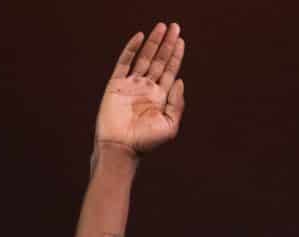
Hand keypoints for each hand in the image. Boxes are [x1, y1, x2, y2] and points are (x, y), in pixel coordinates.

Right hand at [95, 22, 186, 153]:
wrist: (121, 147)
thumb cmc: (146, 141)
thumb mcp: (169, 125)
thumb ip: (177, 103)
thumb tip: (180, 80)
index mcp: (161, 97)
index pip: (170, 71)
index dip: (176, 56)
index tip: (181, 41)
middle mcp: (147, 88)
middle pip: (159, 60)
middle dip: (167, 44)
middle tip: (175, 27)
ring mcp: (131, 85)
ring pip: (144, 58)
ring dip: (153, 42)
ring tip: (161, 27)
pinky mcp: (116, 84)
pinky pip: (124, 62)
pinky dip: (131, 49)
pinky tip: (139, 37)